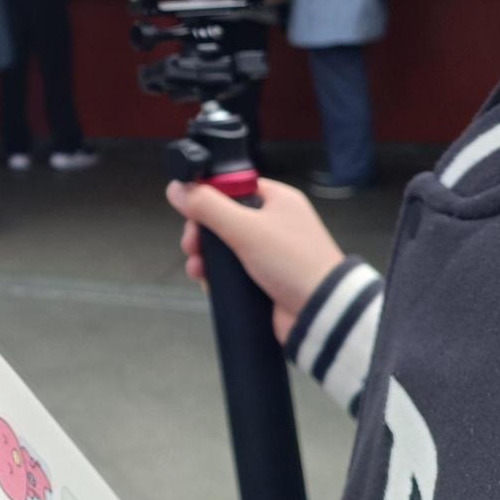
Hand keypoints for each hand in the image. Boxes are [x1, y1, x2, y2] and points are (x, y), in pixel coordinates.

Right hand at [166, 177, 345, 344]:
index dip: (207, 197)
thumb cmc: (296, 265)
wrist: (322, 314)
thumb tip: (177, 188)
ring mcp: (269, 251)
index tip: (190, 211)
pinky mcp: (264, 277)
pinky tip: (208, 282)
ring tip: (197, 269)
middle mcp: (273, 222)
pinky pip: (231, 269)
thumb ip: (208, 206)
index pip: (232, 186)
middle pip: (222, 217)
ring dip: (205, 256)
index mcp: (276, 200)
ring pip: (224, 246)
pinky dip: (217, 275)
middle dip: (201, 232)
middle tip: (192, 245)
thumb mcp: (246, 229)